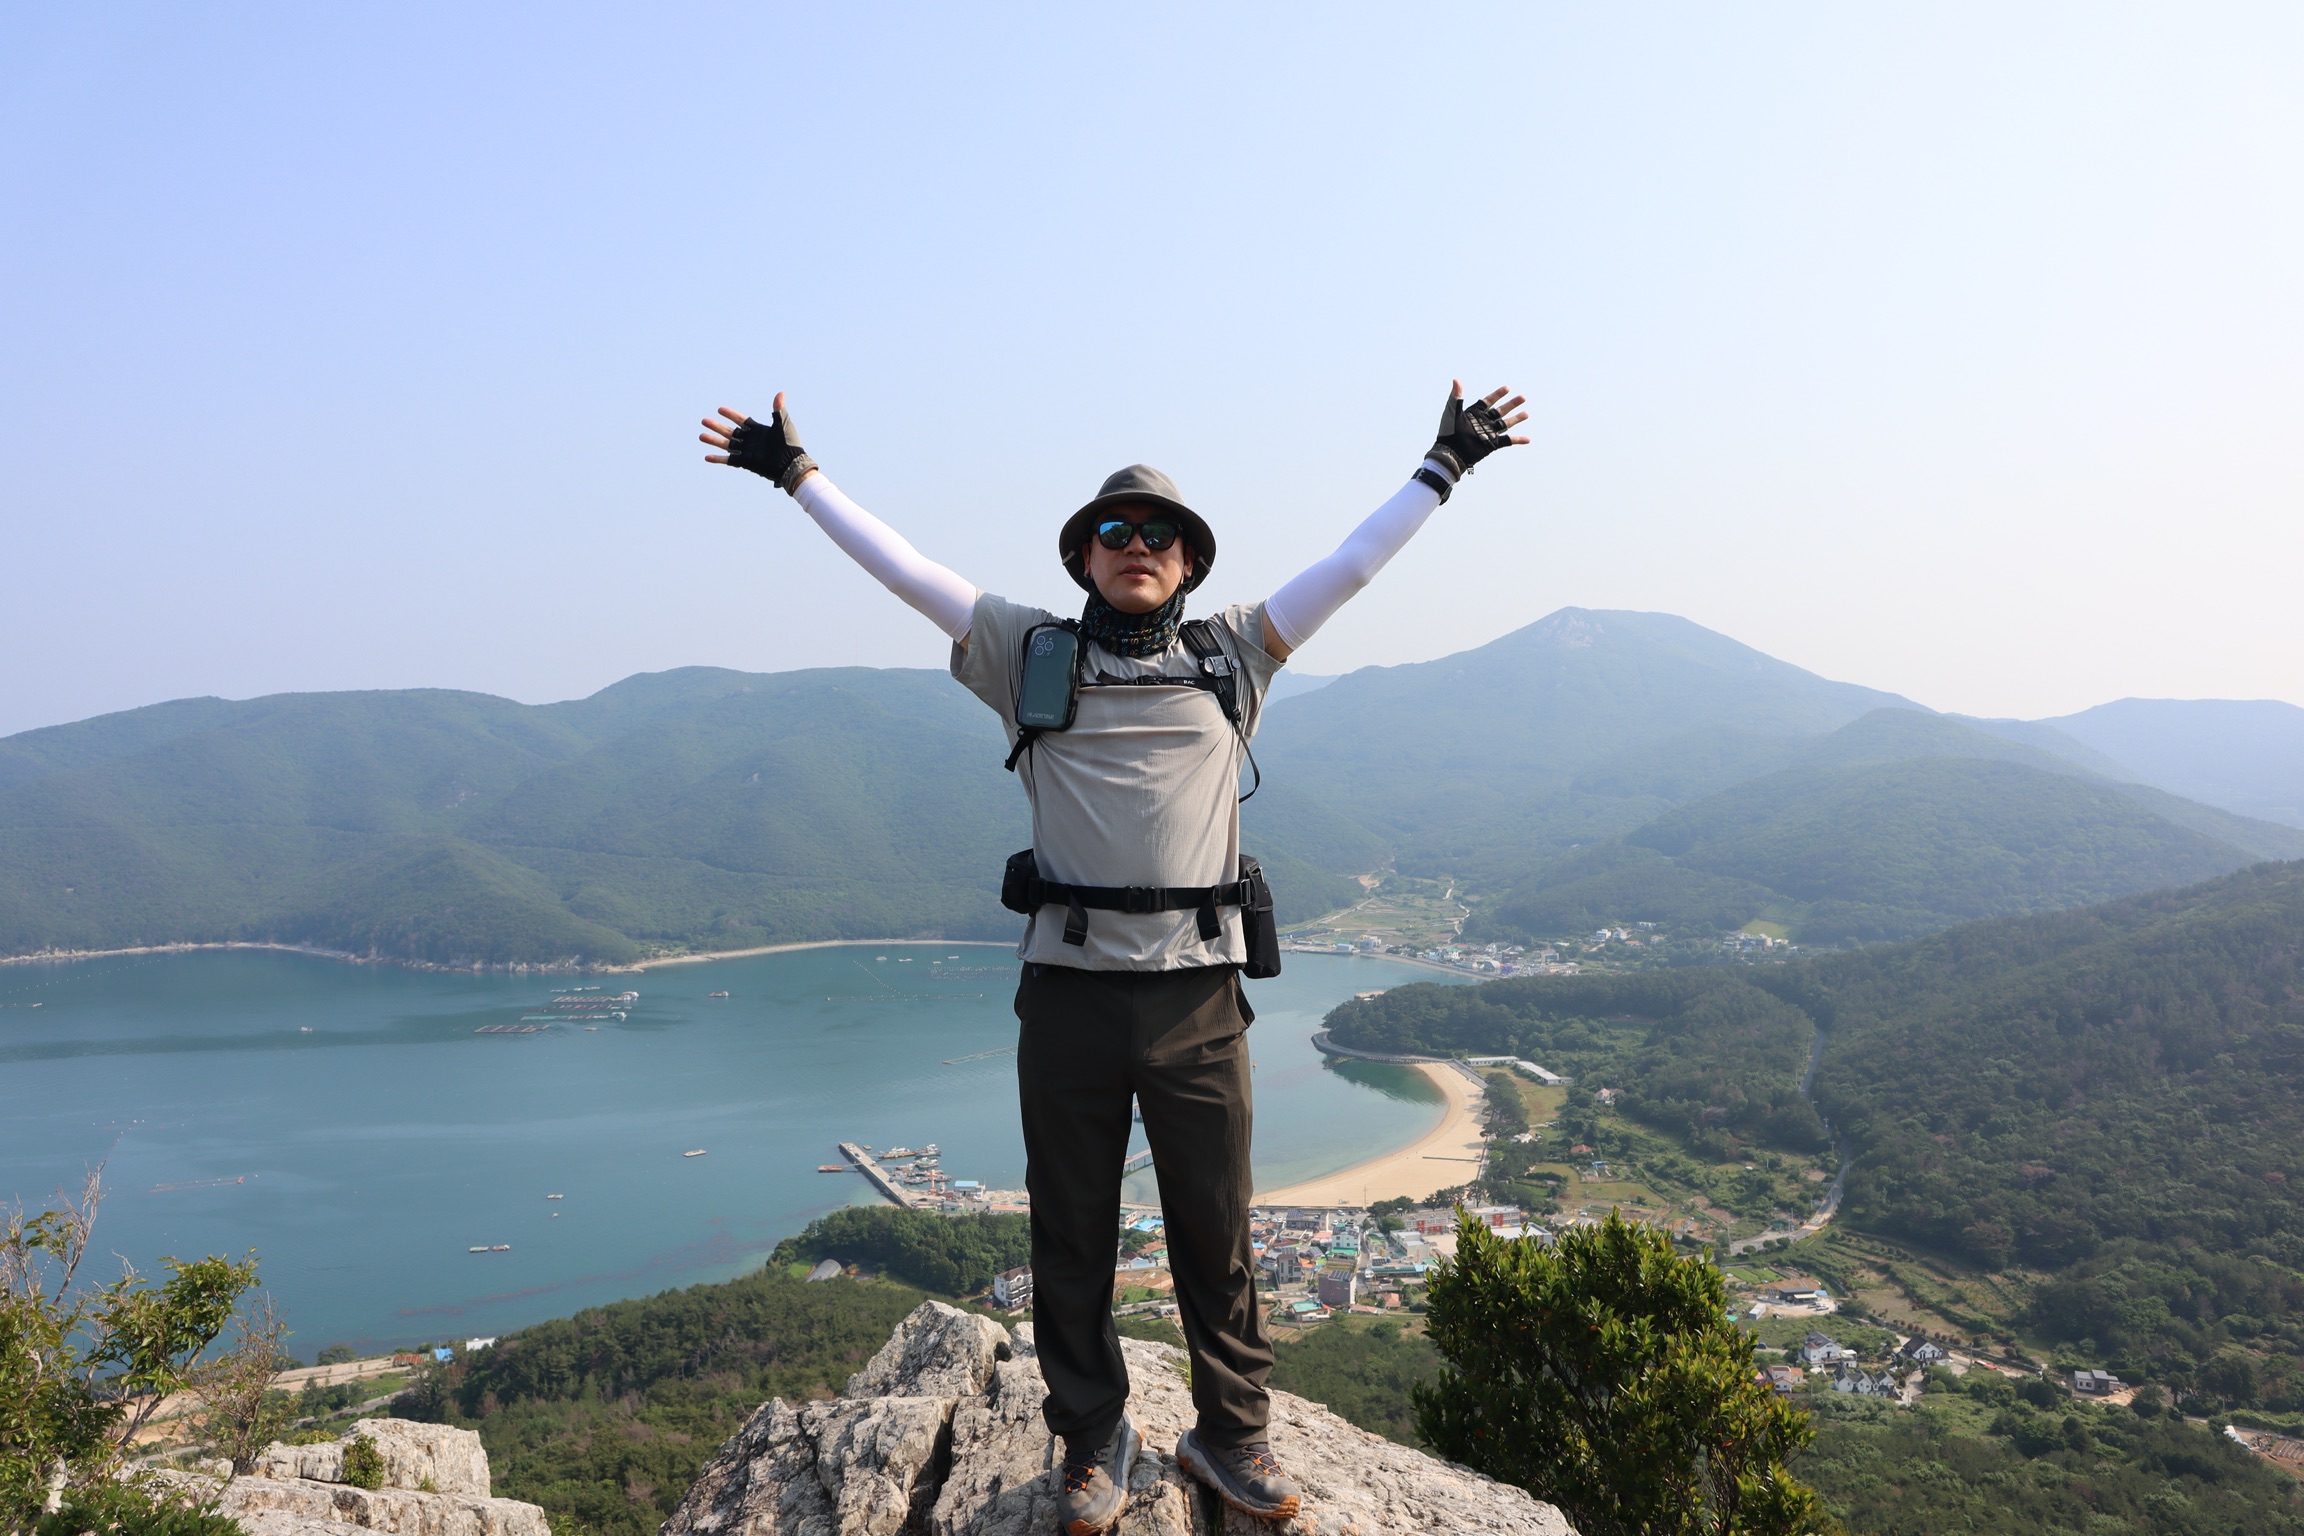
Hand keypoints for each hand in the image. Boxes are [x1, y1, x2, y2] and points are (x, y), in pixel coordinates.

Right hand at [699, 392, 816, 492]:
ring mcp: (747, 451)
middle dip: (717, 426)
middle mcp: (750, 440)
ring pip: (727, 444)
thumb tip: (781, 393)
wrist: (790, 464)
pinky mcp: (746, 462)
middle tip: (704, 421)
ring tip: (701, 436)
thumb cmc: (789, 443)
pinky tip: (707, 457)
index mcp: (758, 430)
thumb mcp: (783, 424)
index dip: (731, 415)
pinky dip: (718, 459)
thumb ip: (778, 410)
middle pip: (730, 431)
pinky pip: (729, 460)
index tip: (720, 409)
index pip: (741, 420)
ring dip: (714, 440)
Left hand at [1427, 380, 1529, 477]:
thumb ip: (1456, 397)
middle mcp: (1483, 422)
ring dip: (1516, 419)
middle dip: (1512, 404)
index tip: (1507, 388)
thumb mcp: (1452, 412)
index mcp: (1474, 413)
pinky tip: (1528, 439)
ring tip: (1526, 413)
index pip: (1488, 401)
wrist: (1450, 453)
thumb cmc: (1449, 432)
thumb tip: (1456, 380)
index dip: (1497, 395)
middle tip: (1523, 397)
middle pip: (1500, 411)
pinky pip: (1507, 441)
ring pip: (1505, 424)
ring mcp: (1488, 433)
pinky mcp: (1492, 445)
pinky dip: (1517, 440)